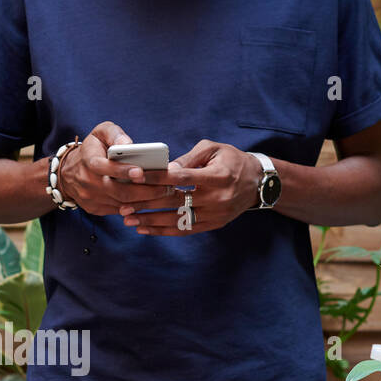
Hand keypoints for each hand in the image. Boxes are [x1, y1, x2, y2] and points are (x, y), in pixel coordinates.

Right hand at [57, 121, 173, 215]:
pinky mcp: (96, 209)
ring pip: (121, 204)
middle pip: (119, 191)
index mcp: (89, 161)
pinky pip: (119, 212)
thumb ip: (114, 134)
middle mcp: (88, 183)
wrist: (68, 173)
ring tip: (165, 194)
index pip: (105, 167)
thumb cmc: (92, 148)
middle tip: (167, 187)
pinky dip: (137, 208)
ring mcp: (92, 199)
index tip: (142, 171)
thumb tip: (129, 144)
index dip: (123, 171)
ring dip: (145, 201)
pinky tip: (152, 201)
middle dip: (144, 190)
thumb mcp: (100, 133)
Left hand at [119, 140, 262, 235]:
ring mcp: (215, 214)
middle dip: (146, 203)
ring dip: (150, 221)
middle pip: (175, 201)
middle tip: (123, 204)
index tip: (135, 177)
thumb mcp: (213, 149)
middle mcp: (216, 198)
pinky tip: (145, 229)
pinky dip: (163, 231)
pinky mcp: (213, 225)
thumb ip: (189, 158)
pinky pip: (184, 230)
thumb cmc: (232, 160)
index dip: (156, 177)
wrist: (257, 184)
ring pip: (177, 220)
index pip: (181, 177)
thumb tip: (165, 168)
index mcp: (217, 176)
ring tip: (129, 219)